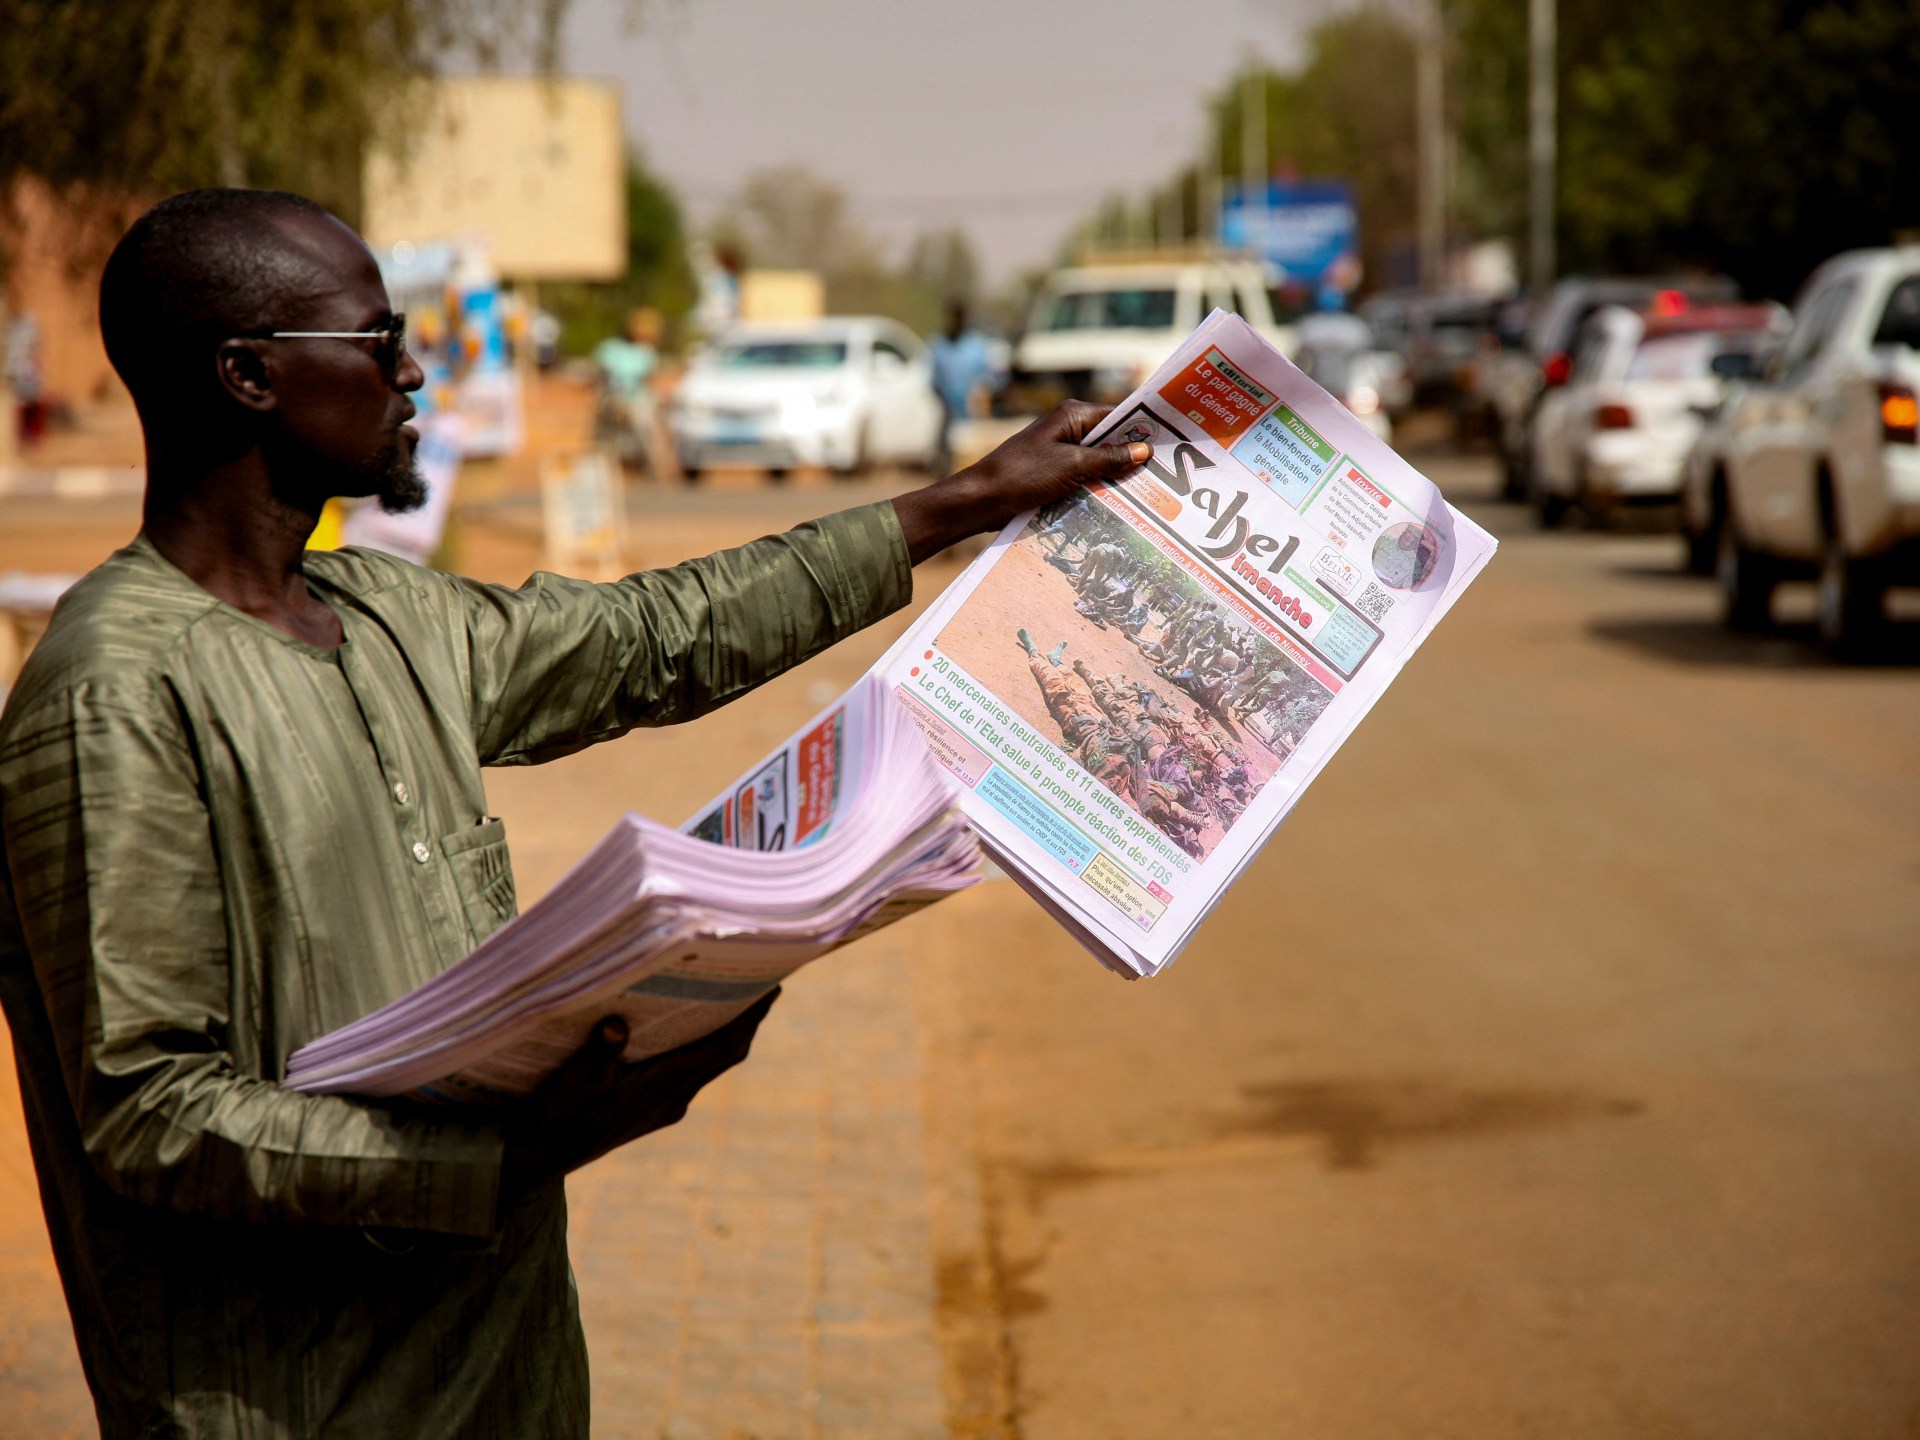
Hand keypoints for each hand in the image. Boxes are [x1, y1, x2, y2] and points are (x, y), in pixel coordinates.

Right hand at [499, 989, 779, 1204]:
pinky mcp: (651, 1110)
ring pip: (708, 1064)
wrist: (540, 1156)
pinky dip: (700, 1047)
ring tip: (736, 995)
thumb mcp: (576, 1081)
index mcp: (665, 1087)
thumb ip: (598, 1052)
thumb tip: (615, 1025)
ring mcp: (665, 1106)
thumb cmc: (559, 1116)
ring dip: (725, 1032)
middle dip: (746, 1018)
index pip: (724, 1049)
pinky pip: (689, 1072)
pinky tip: (691, 1029)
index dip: (751, 1019)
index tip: (773, 987)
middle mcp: (674, 1098)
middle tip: (764, 979)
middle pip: (724, 1053)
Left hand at [890, 401, 1151, 564]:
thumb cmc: (1023, 476)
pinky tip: (1120, 504)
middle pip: (1112, 441)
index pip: (1119, 417)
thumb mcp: (1072, 466)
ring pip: (1100, 462)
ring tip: (1150, 493)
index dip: (1143, 430)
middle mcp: (1068, 429)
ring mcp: (1061, 452)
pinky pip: (1085, 478)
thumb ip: (1109, 459)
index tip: (1171, 445)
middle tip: (1167, 475)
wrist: (982, 500)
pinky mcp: (1054, 474)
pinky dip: (1099, 488)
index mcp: (1072, 415)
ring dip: (1116, 477)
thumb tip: (1144, 450)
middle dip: (1134, 457)